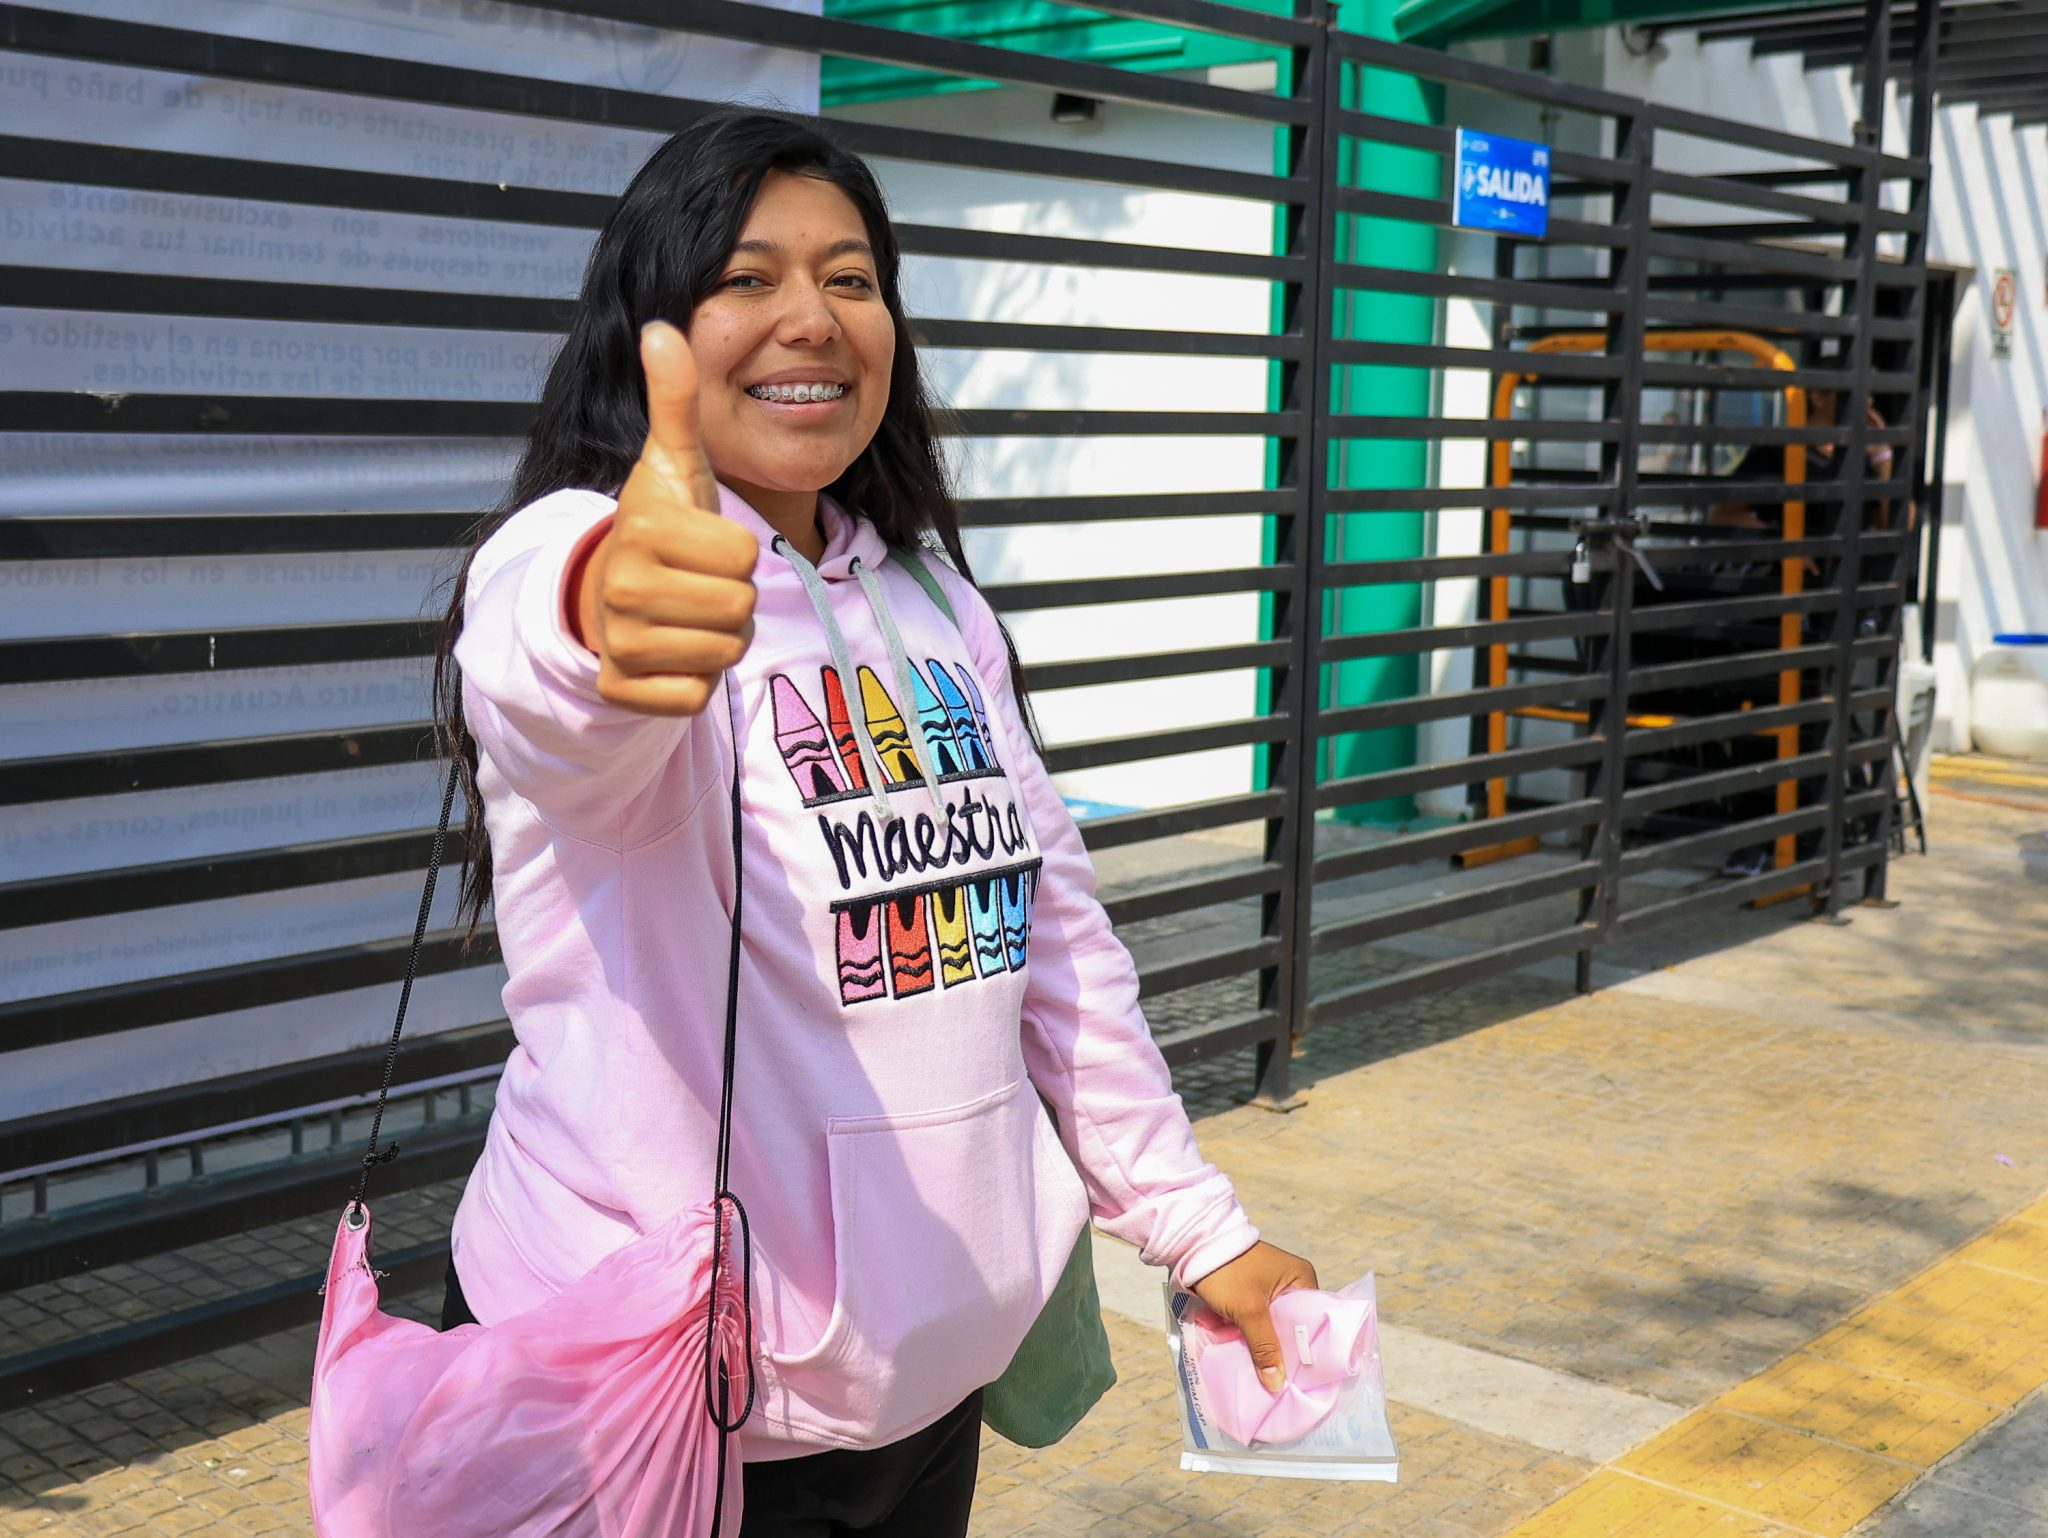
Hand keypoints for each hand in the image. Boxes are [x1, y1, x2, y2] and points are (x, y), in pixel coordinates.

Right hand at [581, 321, 758, 715]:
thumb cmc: (657, 527)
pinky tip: (670, 653)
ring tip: (685, 614)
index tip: (702, 542)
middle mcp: (624, 586)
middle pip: (741, 607)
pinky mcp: (622, 690)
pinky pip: (696, 696)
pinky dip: (694, 680)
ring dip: (719, 638)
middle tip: (696, 583)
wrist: (602, 593)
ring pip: (725, 652)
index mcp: (644, 527)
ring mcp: (619, 642)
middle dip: (732, 598)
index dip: (737, 550)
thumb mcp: (671, 462)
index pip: (745, 555)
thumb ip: (675, 398)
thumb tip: (662, 328)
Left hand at [1189, 1241, 1318, 1393]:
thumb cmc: (1228, 1271)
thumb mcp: (1248, 1310)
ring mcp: (1268, 1287)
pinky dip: (1247, 1332)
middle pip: (1290, 1326)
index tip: (1301, 1374)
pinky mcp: (1249, 1292)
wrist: (1191, 1245)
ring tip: (1259, 1368)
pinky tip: (1242, 1350)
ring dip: (1260, 1342)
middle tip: (1277, 1376)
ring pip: (1270, 1325)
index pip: (1312, 1320)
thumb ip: (1264, 1347)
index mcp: (1301, 1277)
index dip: (1305, 1348)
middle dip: (1279, 1348)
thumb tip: (1278, 1384)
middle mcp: (1289, 1281)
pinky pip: (1255, 1319)